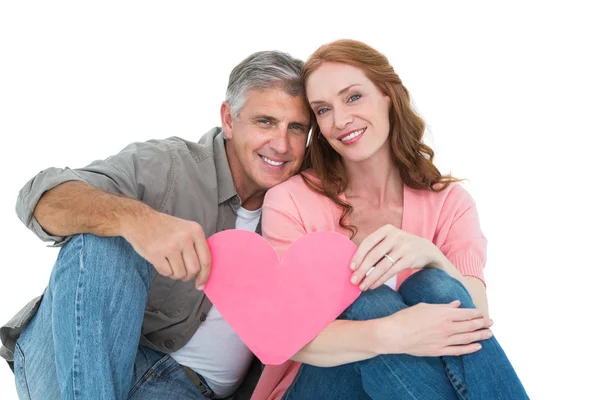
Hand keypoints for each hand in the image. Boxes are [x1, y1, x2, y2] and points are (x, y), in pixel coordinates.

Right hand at [121, 208, 210, 288]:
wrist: (138, 220)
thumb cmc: (164, 227)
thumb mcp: (186, 229)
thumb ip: (196, 246)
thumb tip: (203, 272)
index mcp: (195, 231)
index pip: (206, 259)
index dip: (205, 275)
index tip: (201, 284)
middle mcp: (185, 238)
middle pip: (194, 269)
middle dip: (188, 276)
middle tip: (182, 274)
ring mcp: (170, 246)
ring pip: (180, 274)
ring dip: (176, 275)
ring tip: (170, 265)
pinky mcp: (156, 253)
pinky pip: (167, 273)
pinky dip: (165, 272)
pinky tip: (161, 262)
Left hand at [350, 224, 442, 289]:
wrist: (426, 250)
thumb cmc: (400, 246)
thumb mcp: (390, 240)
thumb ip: (375, 247)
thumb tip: (354, 264)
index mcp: (387, 230)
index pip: (368, 242)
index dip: (358, 255)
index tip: (351, 267)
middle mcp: (395, 236)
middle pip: (374, 255)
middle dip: (362, 269)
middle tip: (353, 280)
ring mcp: (404, 247)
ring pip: (382, 265)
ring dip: (370, 278)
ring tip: (362, 286)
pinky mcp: (410, 259)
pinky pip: (391, 271)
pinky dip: (381, 280)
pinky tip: (373, 285)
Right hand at [378, 301, 492, 356]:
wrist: (395, 334)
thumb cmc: (407, 317)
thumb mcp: (425, 306)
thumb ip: (443, 306)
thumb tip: (456, 304)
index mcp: (444, 314)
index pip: (467, 314)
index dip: (477, 313)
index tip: (483, 313)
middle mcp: (447, 327)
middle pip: (470, 326)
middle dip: (483, 324)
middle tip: (491, 322)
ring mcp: (444, 340)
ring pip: (467, 338)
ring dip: (480, 336)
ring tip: (489, 334)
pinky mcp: (439, 350)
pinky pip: (458, 350)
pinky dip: (470, 349)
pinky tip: (478, 347)